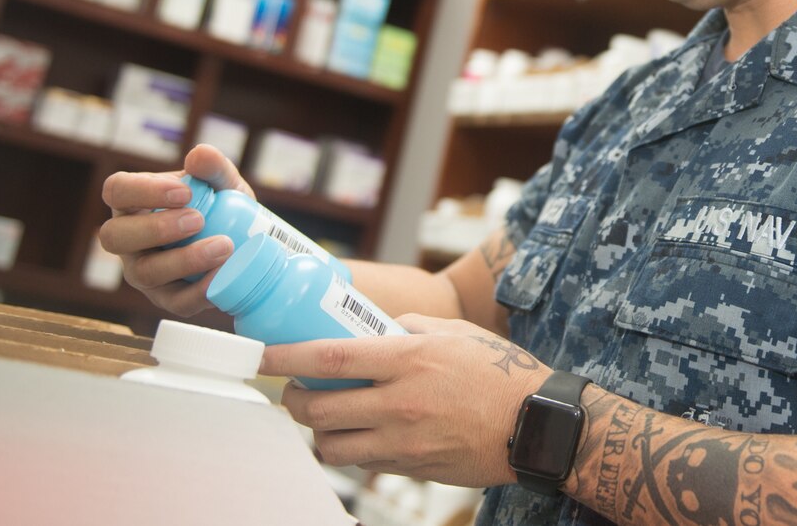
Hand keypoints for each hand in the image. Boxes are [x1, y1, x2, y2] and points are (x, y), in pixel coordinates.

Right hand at [98, 144, 253, 315]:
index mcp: (133, 201)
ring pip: (145, 273)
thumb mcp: (222, 183)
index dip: (143, 191)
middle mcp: (128, 239)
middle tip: (199, 220)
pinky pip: (175, 301)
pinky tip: (222, 276)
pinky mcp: (166, 299)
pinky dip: (199, 290)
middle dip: (156, 228)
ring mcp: (143, 272)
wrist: (248, 244)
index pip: (117, 190)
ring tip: (224, 246)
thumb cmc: (222, 206)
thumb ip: (213, 167)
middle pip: (115, 237)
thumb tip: (199, 156)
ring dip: (184, 260)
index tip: (184, 192)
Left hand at [261, 315, 550, 486]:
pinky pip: (365, 464)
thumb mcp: (454, 334)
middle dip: (296, 401)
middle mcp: (400, 403)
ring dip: (322, 431)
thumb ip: (410, 328)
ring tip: (330, 416)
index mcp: (408, 360)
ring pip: (333, 447)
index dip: (287, 357)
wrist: (535, 424)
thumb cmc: (500, 372)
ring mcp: (404, 441)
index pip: (330, 358)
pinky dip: (354, 449)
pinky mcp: (412, 468)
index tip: (262, 354)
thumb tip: (377, 330)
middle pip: (319, 410)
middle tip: (297, 391)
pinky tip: (366, 433)